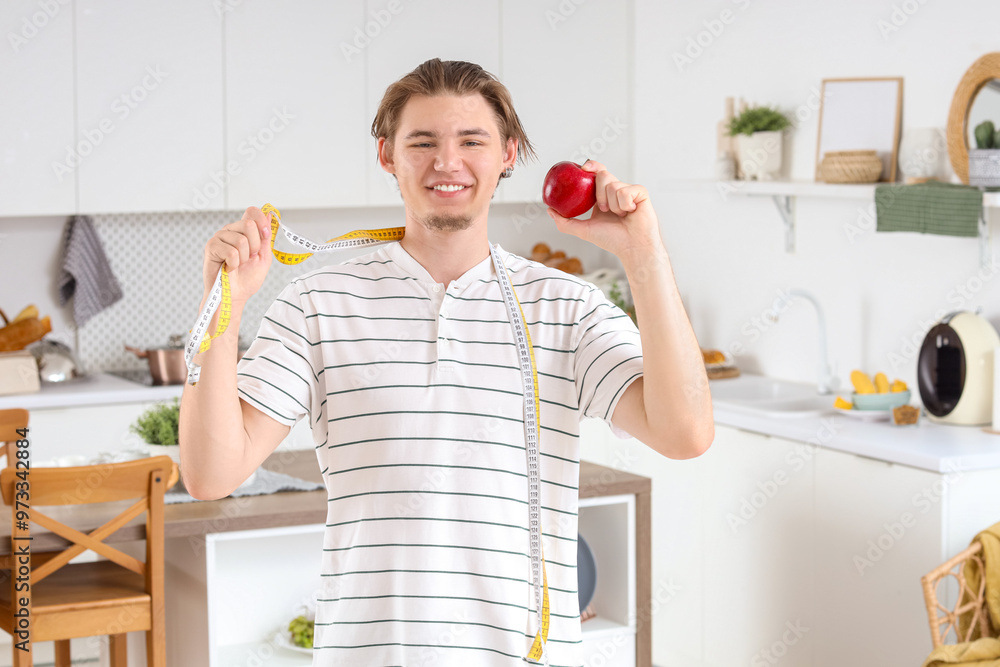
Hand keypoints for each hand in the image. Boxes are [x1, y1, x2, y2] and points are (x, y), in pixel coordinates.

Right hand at [203, 206, 272, 305]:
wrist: (235, 295)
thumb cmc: (247, 279)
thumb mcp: (263, 256)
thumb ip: (265, 237)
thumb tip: (270, 214)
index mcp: (244, 231)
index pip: (252, 211)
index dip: (261, 221)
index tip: (265, 235)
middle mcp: (230, 230)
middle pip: (249, 224)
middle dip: (254, 246)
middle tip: (248, 258)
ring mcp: (220, 237)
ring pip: (241, 240)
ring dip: (244, 258)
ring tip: (237, 265)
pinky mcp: (211, 247)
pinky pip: (231, 251)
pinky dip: (234, 264)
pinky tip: (229, 268)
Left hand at [546, 160, 662, 259]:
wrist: (632, 247)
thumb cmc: (612, 240)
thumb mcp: (584, 230)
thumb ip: (565, 222)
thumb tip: (549, 211)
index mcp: (603, 196)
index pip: (596, 173)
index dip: (591, 166)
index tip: (582, 168)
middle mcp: (616, 190)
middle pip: (603, 175)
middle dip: (600, 193)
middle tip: (604, 210)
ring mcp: (629, 190)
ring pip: (613, 185)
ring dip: (612, 204)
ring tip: (619, 215)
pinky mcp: (640, 192)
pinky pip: (625, 190)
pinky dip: (624, 205)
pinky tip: (630, 213)